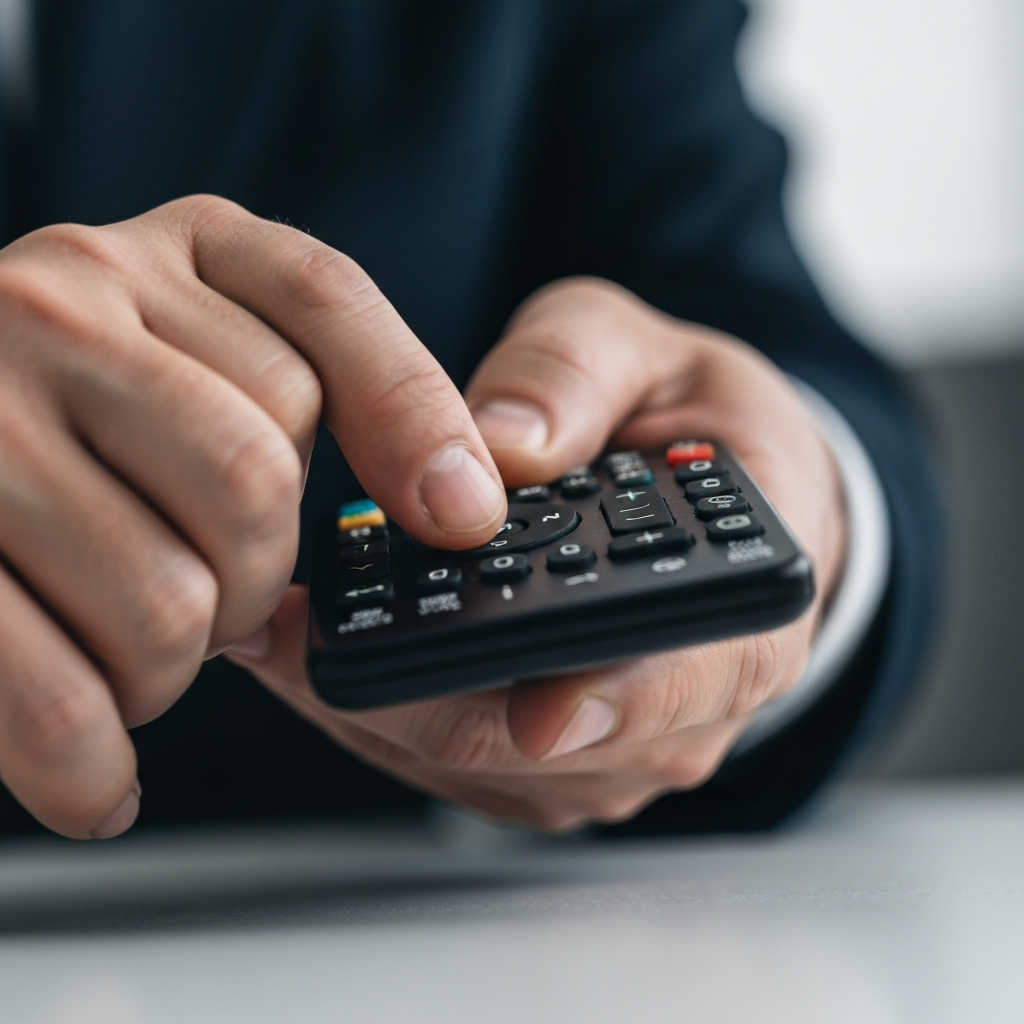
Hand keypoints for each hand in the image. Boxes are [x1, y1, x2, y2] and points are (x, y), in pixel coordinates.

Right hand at [0, 196, 506, 837]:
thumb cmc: (85, 412)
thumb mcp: (217, 354)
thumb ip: (340, 395)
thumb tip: (460, 508)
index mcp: (169, 248)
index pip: (323, 304)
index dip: (413, 419)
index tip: (462, 521)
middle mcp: (64, 301)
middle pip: (255, 477)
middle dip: (260, 581)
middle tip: (220, 602)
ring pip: (168, 598)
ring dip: (174, 669)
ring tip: (141, 652)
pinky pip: (51, 695)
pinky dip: (90, 763)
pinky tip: (101, 780)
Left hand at [229, 278, 846, 830]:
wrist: (710, 492)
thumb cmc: (689, 427)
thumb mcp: (641, 352)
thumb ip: (577, 373)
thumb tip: (506, 446)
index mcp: (748, 603)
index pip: (702, 675)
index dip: (620, 700)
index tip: (537, 705)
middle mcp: (685, 703)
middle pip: (557, 746)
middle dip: (430, 694)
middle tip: (315, 633)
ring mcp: (610, 745)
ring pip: (487, 768)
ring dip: (387, 710)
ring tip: (298, 631)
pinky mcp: (546, 760)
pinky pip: (454, 764)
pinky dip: (383, 715)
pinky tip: (329, 653)